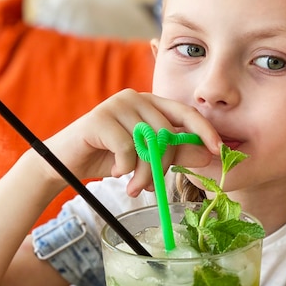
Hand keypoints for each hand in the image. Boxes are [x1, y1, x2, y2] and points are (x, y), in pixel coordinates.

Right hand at [42, 89, 221, 191]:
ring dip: (143, 173)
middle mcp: (136, 98)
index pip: (185, 112)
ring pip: (148, 143)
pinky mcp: (100, 117)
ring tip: (133, 186)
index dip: (204, 130)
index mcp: (150, 104)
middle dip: (163, 166)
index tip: (218, 149)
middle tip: (151, 187)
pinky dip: (124, 167)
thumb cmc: (109, 158)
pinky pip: (127, 148)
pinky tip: (115, 170)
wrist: (66, 163)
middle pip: (167, 133)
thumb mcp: (147, 158)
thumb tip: (207, 154)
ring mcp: (117, 105)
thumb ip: (176, 152)